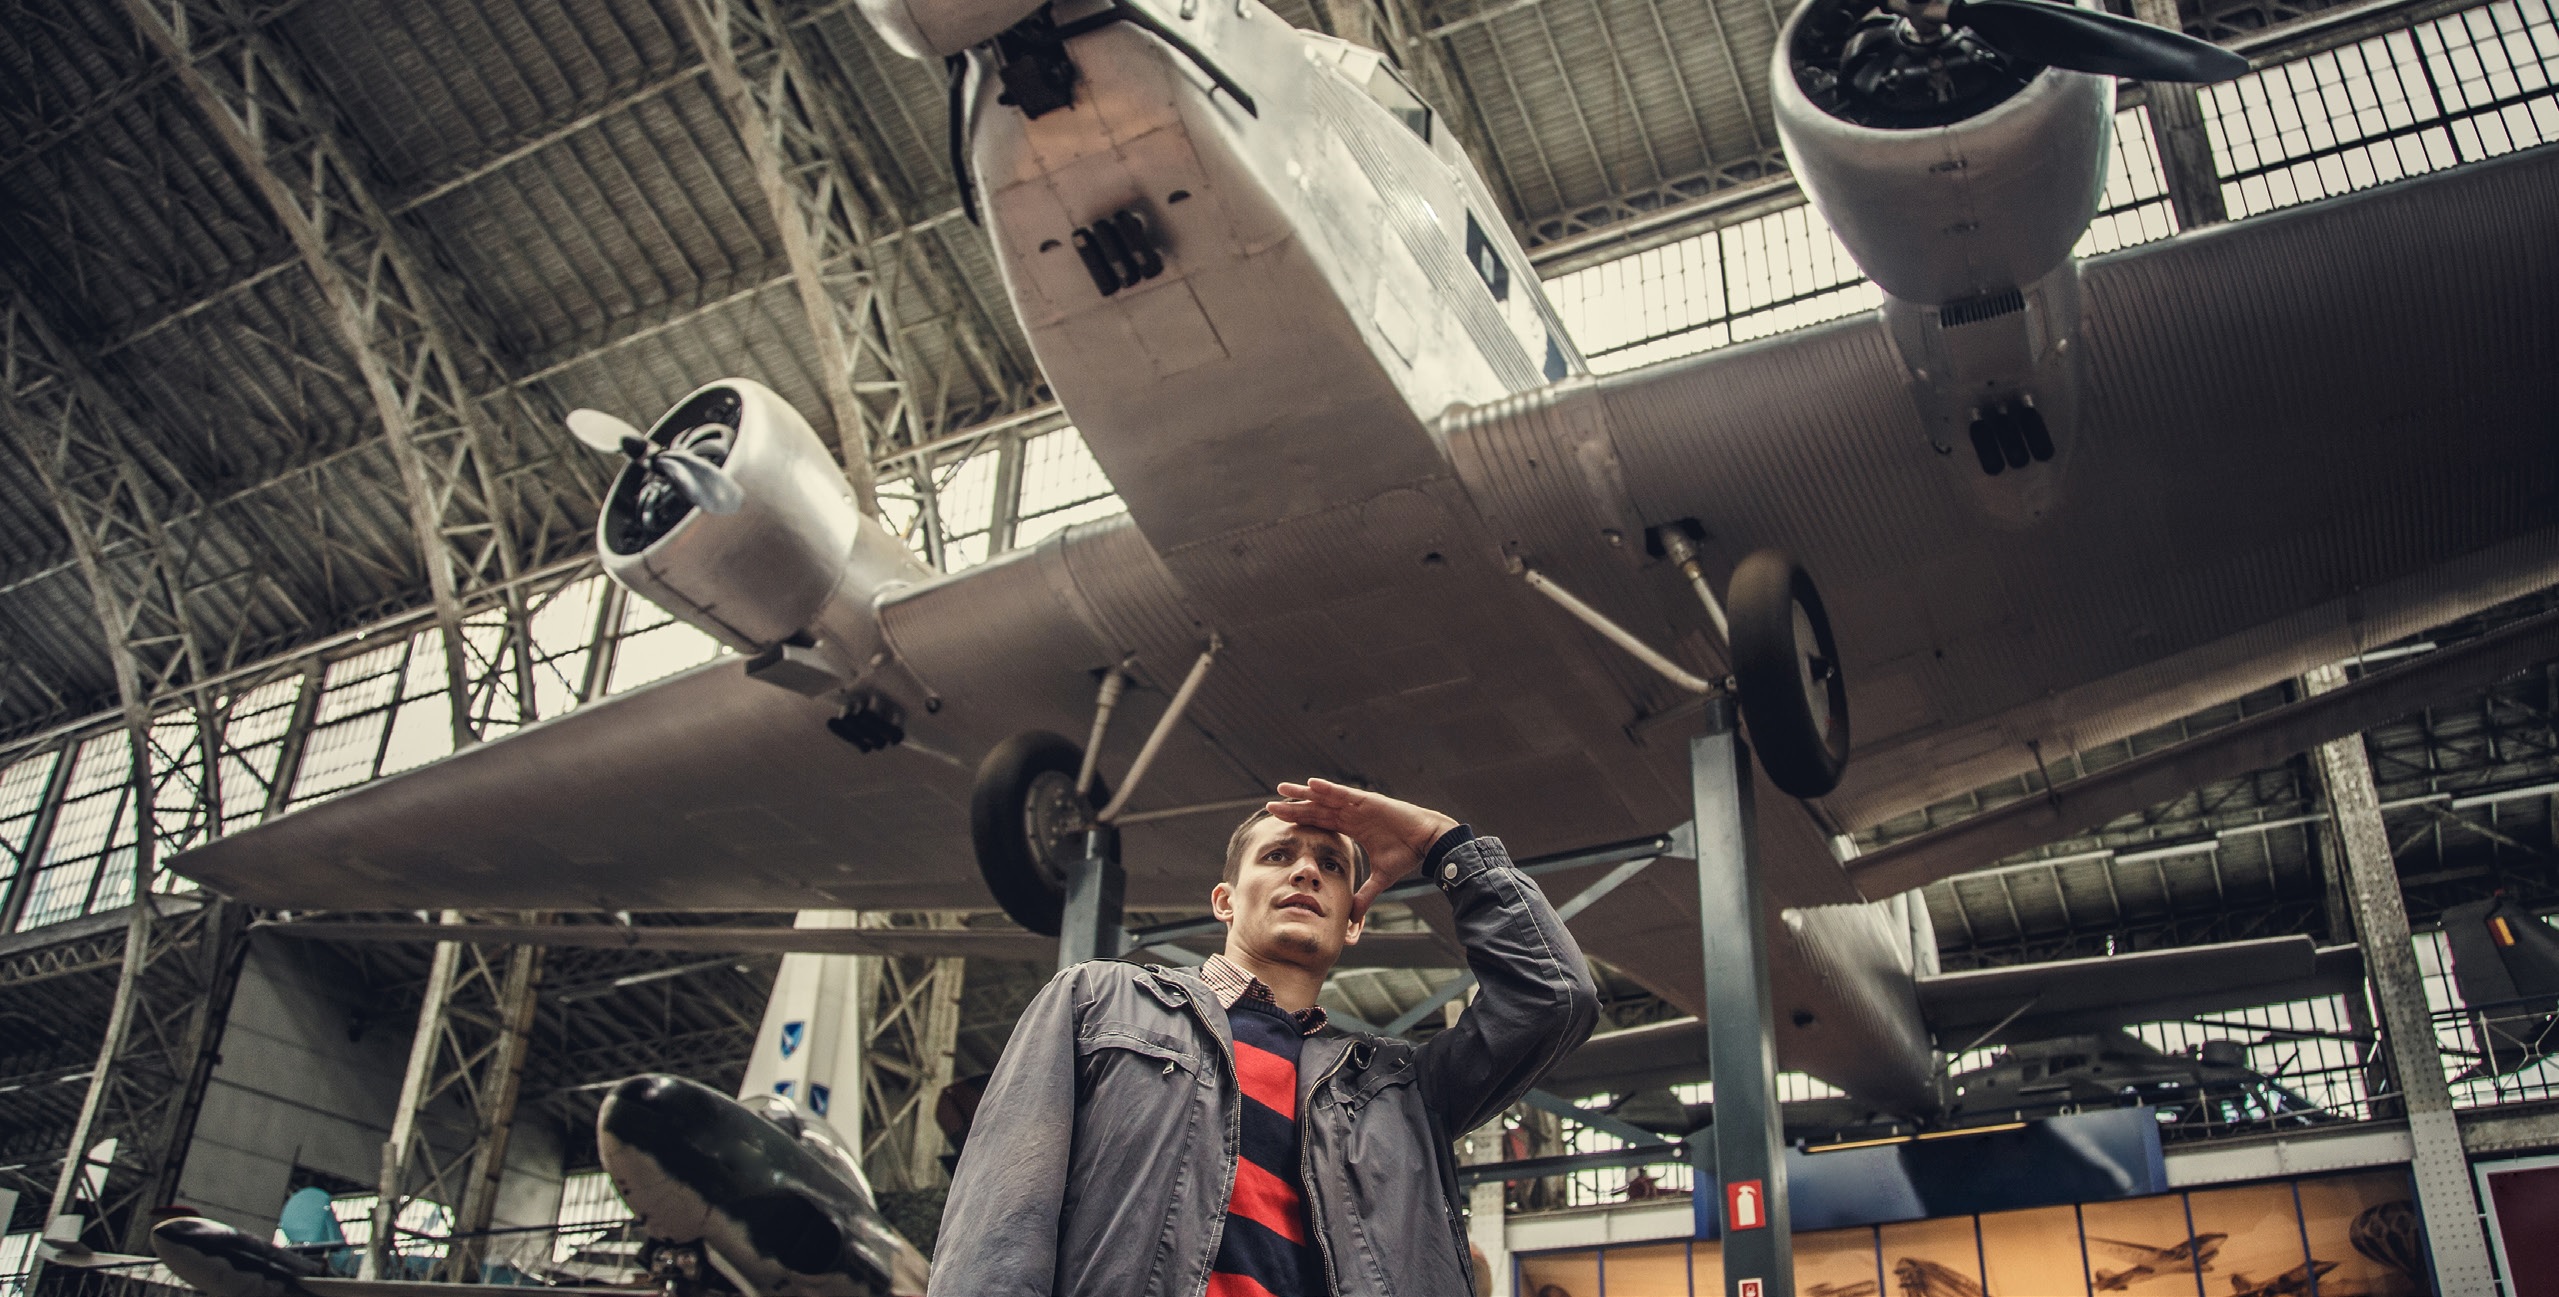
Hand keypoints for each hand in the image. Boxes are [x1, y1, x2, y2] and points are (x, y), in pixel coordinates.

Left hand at [1266, 779, 1458, 920]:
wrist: (1427, 842)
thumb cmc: (1407, 855)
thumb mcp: (1380, 878)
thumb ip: (1365, 894)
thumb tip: (1354, 917)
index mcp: (1352, 827)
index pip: (1320, 824)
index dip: (1300, 823)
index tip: (1280, 824)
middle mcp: (1351, 814)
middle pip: (1316, 809)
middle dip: (1294, 808)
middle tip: (1270, 807)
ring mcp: (1358, 805)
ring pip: (1324, 798)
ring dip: (1303, 793)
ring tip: (1282, 788)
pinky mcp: (1368, 801)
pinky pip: (1343, 793)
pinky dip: (1327, 788)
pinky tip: (1310, 784)